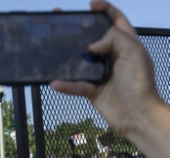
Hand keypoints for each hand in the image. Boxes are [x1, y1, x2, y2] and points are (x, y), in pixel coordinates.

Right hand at [51, 1, 162, 138]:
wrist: (137, 114)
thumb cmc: (138, 81)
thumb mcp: (133, 52)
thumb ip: (113, 39)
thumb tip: (89, 46)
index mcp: (126, 43)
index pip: (116, 20)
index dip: (105, 9)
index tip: (90, 5)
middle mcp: (112, 55)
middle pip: (93, 37)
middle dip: (78, 28)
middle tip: (61, 20)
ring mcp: (100, 72)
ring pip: (80, 60)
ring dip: (66, 54)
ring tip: (51, 45)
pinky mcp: (91, 89)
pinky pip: (74, 85)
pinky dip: (65, 85)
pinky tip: (54, 82)